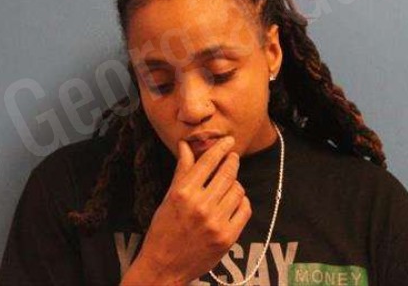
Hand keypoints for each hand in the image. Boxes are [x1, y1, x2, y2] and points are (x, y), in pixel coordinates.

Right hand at [122, 136, 251, 284]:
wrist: (164, 266)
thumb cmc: (163, 230)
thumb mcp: (169, 197)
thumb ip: (182, 170)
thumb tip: (185, 145)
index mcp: (183, 193)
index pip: (208, 162)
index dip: (220, 148)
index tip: (228, 141)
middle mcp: (200, 205)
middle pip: (227, 173)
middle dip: (232, 161)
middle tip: (233, 157)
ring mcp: (216, 222)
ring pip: (237, 190)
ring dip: (235, 183)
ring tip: (229, 184)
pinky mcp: (227, 237)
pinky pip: (244, 210)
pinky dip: (241, 202)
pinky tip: (234, 201)